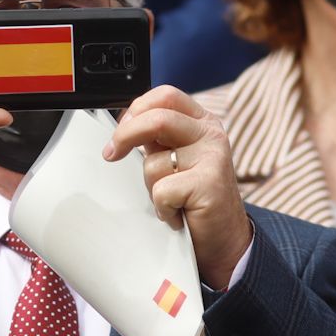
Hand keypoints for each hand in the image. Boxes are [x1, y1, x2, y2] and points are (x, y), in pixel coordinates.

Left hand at [102, 85, 250, 289]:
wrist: (224, 239)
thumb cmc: (194, 199)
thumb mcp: (175, 159)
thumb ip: (156, 138)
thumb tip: (124, 125)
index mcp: (202, 122)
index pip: (165, 96)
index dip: (136, 109)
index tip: (120, 132)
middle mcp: (211, 134)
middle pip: (157, 118)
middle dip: (125, 136)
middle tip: (111, 154)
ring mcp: (213, 157)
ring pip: (154, 162)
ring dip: (151, 187)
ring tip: (170, 199)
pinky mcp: (210, 183)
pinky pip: (162, 191)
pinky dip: (163, 209)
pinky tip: (178, 214)